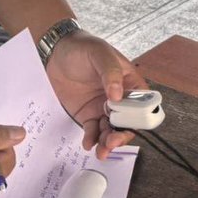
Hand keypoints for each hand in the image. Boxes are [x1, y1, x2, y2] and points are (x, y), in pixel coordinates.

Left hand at [45, 30, 148, 159]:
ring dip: (107, 143)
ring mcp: (103, 108)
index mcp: (130, 83)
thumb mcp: (100, 54)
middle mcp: (120, 99)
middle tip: (111, 142)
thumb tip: (117, 95)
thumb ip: (110, 73)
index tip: (128, 126)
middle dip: (121, 136)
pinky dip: (92, 139)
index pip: (141, 105)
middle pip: (127, 123)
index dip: (138, 119)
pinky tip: (88, 143)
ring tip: (101, 151)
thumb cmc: (84, 47)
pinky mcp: (88, 115)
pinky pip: (93, 131)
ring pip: (111, 131)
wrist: (56, 52)